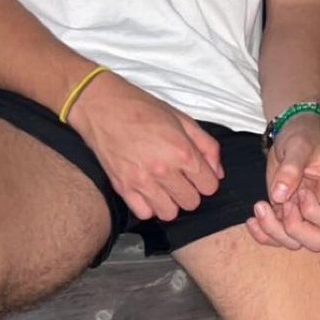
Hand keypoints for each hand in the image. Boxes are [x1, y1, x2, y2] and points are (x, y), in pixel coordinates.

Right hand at [67, 70, 222, 219]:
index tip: (198, 174)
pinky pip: (144, 213)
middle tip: (180, 178)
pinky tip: (148, 191)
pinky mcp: (122, 187)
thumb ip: (206, 146)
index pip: (209, 186)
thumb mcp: (182, 119)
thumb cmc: (142, 108)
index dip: (207, 180)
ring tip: (164, 187)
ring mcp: (141, 181)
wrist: (102, 106)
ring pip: (169, 213)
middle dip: (190, 191)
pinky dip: (149, 205)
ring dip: (171, 202)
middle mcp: (163, 170)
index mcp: (182, 151)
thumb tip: (217, 172)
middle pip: (191, 202)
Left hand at [247, 114, 319, 251]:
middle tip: (283, 205)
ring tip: (259, 206)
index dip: (313, 213)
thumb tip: (280, 195)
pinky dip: (262, 234)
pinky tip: (251, 220)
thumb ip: (292, 167)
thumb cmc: (303, 137)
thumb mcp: (299, 146)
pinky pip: (275, 238)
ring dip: (273, 231)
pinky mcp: (283, 216)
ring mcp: (302, 216)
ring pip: (293, 243)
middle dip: (294, 229)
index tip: (301, 191)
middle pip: (317, 242)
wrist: (292, 134)